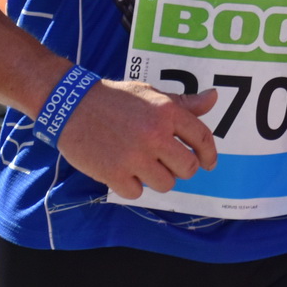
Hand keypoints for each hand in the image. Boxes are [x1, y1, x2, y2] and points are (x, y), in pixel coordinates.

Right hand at [55, 77, 219, 199]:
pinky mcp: (114, 173)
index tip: (208, 163)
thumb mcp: (150, 94)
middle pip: (187, 168)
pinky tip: (122, 170)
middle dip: (181, 169)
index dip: (209, 155)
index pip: (202, 139)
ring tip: (142, 165)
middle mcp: (155, 134)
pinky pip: (137, 193)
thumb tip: (214, 98)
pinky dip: (131, 186)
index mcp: (167, 112)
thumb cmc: (115, 99)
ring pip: (165, 184)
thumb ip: (184, 103)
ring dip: (156, 179)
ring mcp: (135, 156)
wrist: (71, 105)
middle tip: (167, 163)